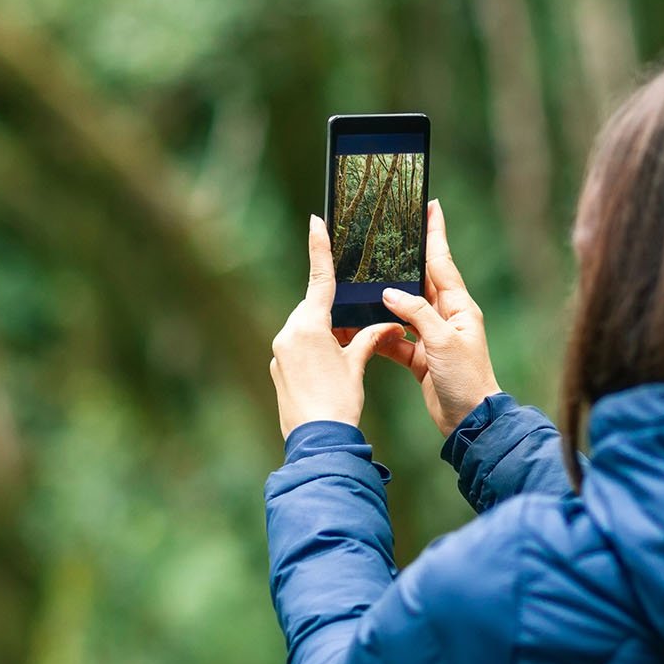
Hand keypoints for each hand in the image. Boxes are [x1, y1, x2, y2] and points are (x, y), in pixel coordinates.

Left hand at [269, 215, 403, 439]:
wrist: (317, 441)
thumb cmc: (339, 402)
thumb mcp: (356, 366)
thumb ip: (368, 339)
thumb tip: (386, 326)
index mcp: (308, 326)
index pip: (319, 280)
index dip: (319, 248)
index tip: (315, 221)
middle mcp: (288, 334)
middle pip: (313, 308)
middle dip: (333, 311)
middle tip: (357, 323)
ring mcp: (279, 353)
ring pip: (305, 328)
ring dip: (325, 333)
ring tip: (346, 356)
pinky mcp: (277, 369)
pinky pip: (297, 348)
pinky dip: (315, 350)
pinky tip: (330, 369)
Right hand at [374, 200, 502, 434]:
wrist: (469, 421)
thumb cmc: (466, 380)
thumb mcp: (443, 342)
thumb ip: (417, 313)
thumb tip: (389, 293)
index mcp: (459, 306)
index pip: (443, 261)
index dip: (435, 233)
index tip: (430, 205)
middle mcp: (447, 317)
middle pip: (421, 281)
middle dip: (404, 260)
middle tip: (388, 234)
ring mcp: (433, 336)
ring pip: (404, 310)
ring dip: (385, 300)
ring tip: (362, 281)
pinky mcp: (420, 357)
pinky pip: (396, 337)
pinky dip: (381, 333)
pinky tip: (362, 326)